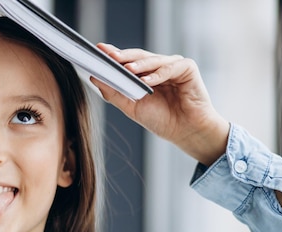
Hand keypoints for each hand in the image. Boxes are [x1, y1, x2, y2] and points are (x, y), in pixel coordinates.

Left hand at [92, 44, 229, 165]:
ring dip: (139, 65)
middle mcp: (158, 66)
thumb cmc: (161, 119)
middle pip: (138, 57)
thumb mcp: (131, 107)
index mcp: (145, 73)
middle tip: (109, 55)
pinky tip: (147, 82)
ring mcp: (173, 65)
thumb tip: (94, 78)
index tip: (99, 50)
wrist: (185, 131)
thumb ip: (114, 92)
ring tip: (126, 69)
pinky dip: (158, 75)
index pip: (127, 60)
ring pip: (153, 60)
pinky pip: (170, 68)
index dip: (114, 55)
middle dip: (123, 56)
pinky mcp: (187, 68)